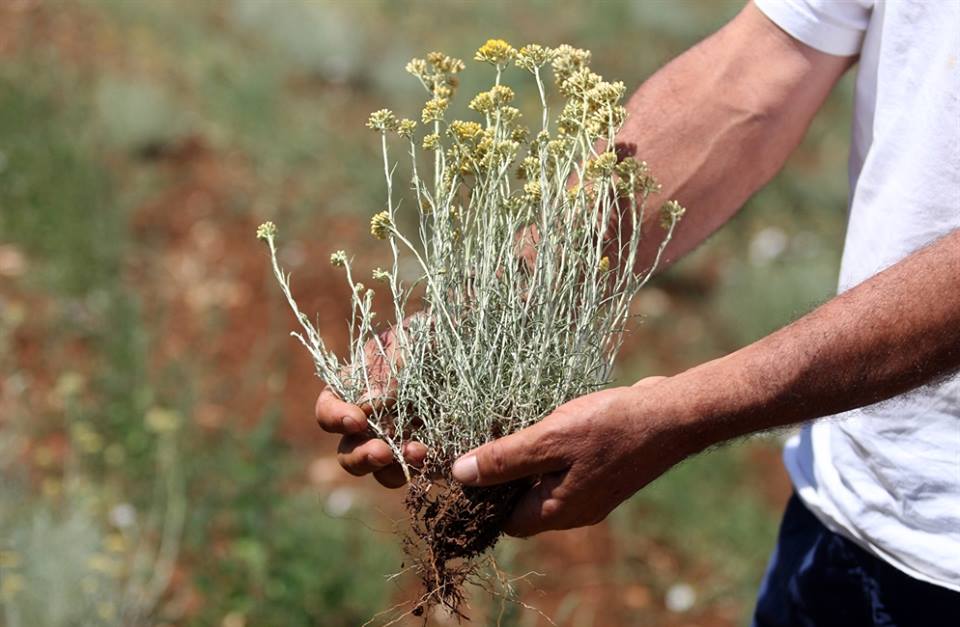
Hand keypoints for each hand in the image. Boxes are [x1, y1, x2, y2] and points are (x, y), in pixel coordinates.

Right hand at [315, 325, 426, 487]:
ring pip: (380, 469)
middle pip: (348, 451)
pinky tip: (437, 456)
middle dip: (360, 456)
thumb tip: (366, 404)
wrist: (477, 340)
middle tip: (382, 452)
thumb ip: (389, 368)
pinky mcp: (430, 450)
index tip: (357, 419)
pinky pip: (417, 471)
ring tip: (418, 454)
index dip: (334, 418)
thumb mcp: (412, 337)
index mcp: (358, 386)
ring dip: (390, 470)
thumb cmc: (436, 330)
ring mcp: (402, 437)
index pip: (328, 408)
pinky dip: (421, 470)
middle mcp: (374, 418)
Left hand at [450, 377, 691, 536]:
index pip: (503, 521)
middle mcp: (575, 510)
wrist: (673, 415)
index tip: (465, 463)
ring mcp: (592, 492)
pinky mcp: (603, 472)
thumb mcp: (550, 439)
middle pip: (522, 503)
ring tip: (510, 425)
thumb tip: (460, 475)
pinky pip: (563, 469)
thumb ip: (505, 459)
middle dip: (501, 476)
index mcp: (558, 511)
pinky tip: (544, 422)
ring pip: (542, 483)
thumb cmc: (611, 426)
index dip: (480, 497)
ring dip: (525, 459)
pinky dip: (548, 451)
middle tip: (484, 439)